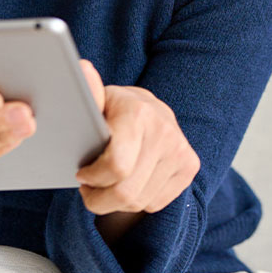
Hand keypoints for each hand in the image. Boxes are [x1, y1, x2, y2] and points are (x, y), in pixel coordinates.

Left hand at [75, 60, 199, 215]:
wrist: (149, 110)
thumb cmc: (113, 110)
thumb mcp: (96, 101)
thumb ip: (87, 92)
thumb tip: (82, 69)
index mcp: (138, 112)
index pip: (116, 166)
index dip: (93, 178)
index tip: (81, 174)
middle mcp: (164, 130)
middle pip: (126, 192)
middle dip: (99, 198)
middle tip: (89, 188)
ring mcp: (181, 150)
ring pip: (139, 202)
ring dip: (116, 202)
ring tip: (107, 184)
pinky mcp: (190, 166)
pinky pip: (155, 203)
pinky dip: (137, 200)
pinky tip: (130, 181)